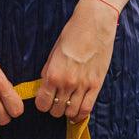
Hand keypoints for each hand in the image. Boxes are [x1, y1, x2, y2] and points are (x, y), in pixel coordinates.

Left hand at [36, 0, 118, 121]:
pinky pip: (87, 109)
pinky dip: (80, 114)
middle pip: (56, 110)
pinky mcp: (96, 85)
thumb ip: (48, 71)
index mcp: (53, 74)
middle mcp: (67, 83)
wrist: (94, 24)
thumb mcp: (53, 52)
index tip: (45, 101)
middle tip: (57, 102)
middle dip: (54, 109)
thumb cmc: (72, 34)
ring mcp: (83, 85)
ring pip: (71, 112)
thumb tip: (45, 85)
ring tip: (67, 106)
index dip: (42, 105)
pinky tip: (77, 113)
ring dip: (67, 112)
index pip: (42, 103)